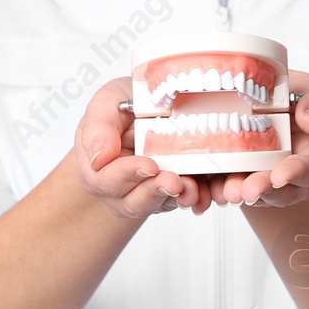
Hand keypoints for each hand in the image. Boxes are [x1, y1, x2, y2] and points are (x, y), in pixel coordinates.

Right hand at [73, 77, 216, 217]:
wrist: (148, 107)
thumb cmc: (123, 106)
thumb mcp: (107, 103)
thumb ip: (99, 126)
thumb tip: (99, 156)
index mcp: (98, 169)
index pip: (107, 180)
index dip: (127, 175)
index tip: (149, 165)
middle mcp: (121, 188)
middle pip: (134, 202)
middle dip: (155, 191)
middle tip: (174, 181)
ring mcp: (148, 192)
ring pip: (161, 205)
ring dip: (179, 197)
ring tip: (193, 187)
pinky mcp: (174, 192)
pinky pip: (186, 199)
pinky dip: (199, 196)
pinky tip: (210, 190)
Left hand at [210, 69, 308, 207]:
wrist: (267, 108)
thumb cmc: (293, 99)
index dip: (297, 172)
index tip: (279, 177)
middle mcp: (297, 175)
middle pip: (283, 189)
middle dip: (263, 189)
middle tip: (248, 190)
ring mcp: (272, 182)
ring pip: (258, 194)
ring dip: (241, 192)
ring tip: (227, 191)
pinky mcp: (246, 182)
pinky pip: (235, 189)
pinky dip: (222, 189)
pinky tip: (212, 187)